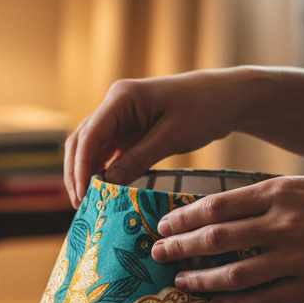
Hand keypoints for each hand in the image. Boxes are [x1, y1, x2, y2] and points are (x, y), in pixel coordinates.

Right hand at [63, 69, 253, 205]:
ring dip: (86, 173)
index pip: (90, 135)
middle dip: (77, 173)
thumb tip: (106, 185)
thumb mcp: (171, 137)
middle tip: (80, 205)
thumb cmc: (203, 109)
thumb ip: (138, 160)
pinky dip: (102, 172)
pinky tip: (103, 193)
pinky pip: (107, 153)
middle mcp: (114, 105)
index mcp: (121, 97)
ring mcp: (119, 118)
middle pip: (82, 141)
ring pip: (90, 148)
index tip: (82, 195)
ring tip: (88, 203)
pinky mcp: (128, 131)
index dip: (81, 167)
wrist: (226, 97)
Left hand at [151, 175, 303, 302]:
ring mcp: (297, 257)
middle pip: (215, 239)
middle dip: (179, 249)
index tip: (163, 227)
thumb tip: (221, 210)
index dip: (183, 219)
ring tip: (180, 282)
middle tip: (158, 254)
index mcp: (279, 191)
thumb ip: (266, 197)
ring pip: (234, 274)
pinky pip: (264, 298)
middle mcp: (284, 223)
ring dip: (201, 280)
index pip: (215, 206)